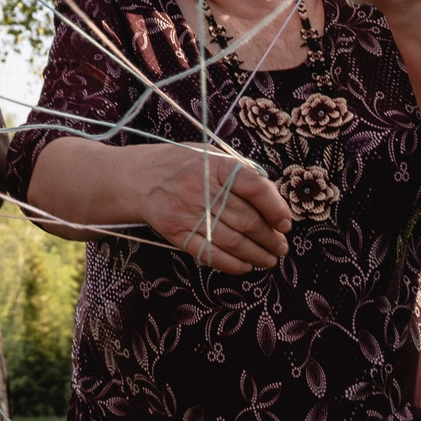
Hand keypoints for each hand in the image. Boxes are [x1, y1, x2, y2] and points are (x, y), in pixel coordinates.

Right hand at [124, 142, 293, 272]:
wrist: (135, 178)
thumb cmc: (179, 165)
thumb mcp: (208, 155)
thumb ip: (237, 171)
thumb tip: (270, 196)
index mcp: (214, 165)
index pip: (254, 186)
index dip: (275, 206)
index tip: (285, 222)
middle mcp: (202, 190)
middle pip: (247, 219)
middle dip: (271, 238)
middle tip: (281, 246)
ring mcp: (188, 214)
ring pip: (233, 241)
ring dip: (257, 254)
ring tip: (270, 259)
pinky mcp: (177, 234)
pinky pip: (210, 254)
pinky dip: (232, 264)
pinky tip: (246, 266)